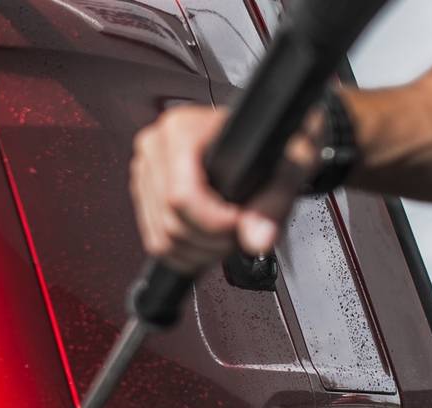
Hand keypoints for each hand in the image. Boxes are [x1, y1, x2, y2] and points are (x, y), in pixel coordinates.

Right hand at [129, 105, 321, 274]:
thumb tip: (257, 238)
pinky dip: (184, 254)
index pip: (180, 198)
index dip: (214, 224)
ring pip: (162, 239)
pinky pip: (156, 243)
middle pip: (171, 222)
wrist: (264, 140)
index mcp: (181, 130)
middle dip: (211, 241)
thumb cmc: (271, 148)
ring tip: (227, 237)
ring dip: (199, 252)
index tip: (239, 225)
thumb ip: (273, 205)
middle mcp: (157, 147)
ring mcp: (146, 171)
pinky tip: (208, 242)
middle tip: (239, 234)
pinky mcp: (146, 194)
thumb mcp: (285, 172)